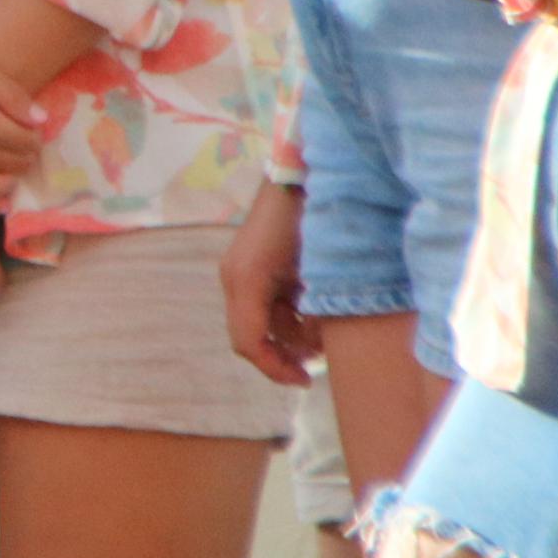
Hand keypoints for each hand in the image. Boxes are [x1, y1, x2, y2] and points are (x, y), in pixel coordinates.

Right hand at [221, 179, 317, 384]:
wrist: (301, 177)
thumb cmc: (312, 221)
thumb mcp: (316, 273)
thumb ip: (313, 314)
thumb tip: (317, 348)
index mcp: (245, 281)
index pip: (248, 343)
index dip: (275, 369)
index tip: (306, 381)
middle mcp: (234, 279)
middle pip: (250, 336)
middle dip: (283, 354)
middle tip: (316, 366)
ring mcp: (239, 271)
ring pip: (258, 322)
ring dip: (289, 335)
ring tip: (322, 336)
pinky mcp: (250, 266)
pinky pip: (264, 304)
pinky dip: (287, 316)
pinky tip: (312, 311)